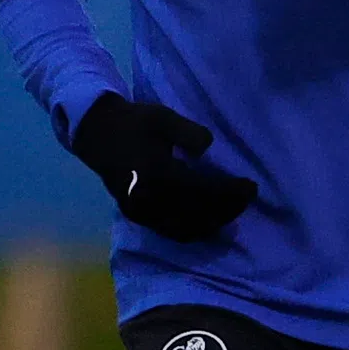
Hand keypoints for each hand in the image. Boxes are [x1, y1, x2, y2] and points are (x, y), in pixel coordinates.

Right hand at [72, 94, 256, 242]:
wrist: (97, 134)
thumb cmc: (135, 122)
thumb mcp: (163, 118)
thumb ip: (188, 132)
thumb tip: (208, 147)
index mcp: (157, 175)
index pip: (202, 191)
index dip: (230, 193)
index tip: (251, 186)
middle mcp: (149, 200)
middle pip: (197, 215)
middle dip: (227, 209)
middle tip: (248, 197)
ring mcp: (142, 212)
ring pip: (185, 229)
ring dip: (213, 223)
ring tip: (234, 208)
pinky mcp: (138, 216)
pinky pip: (171, 231)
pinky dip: (195, 229)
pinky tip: (210, 220)